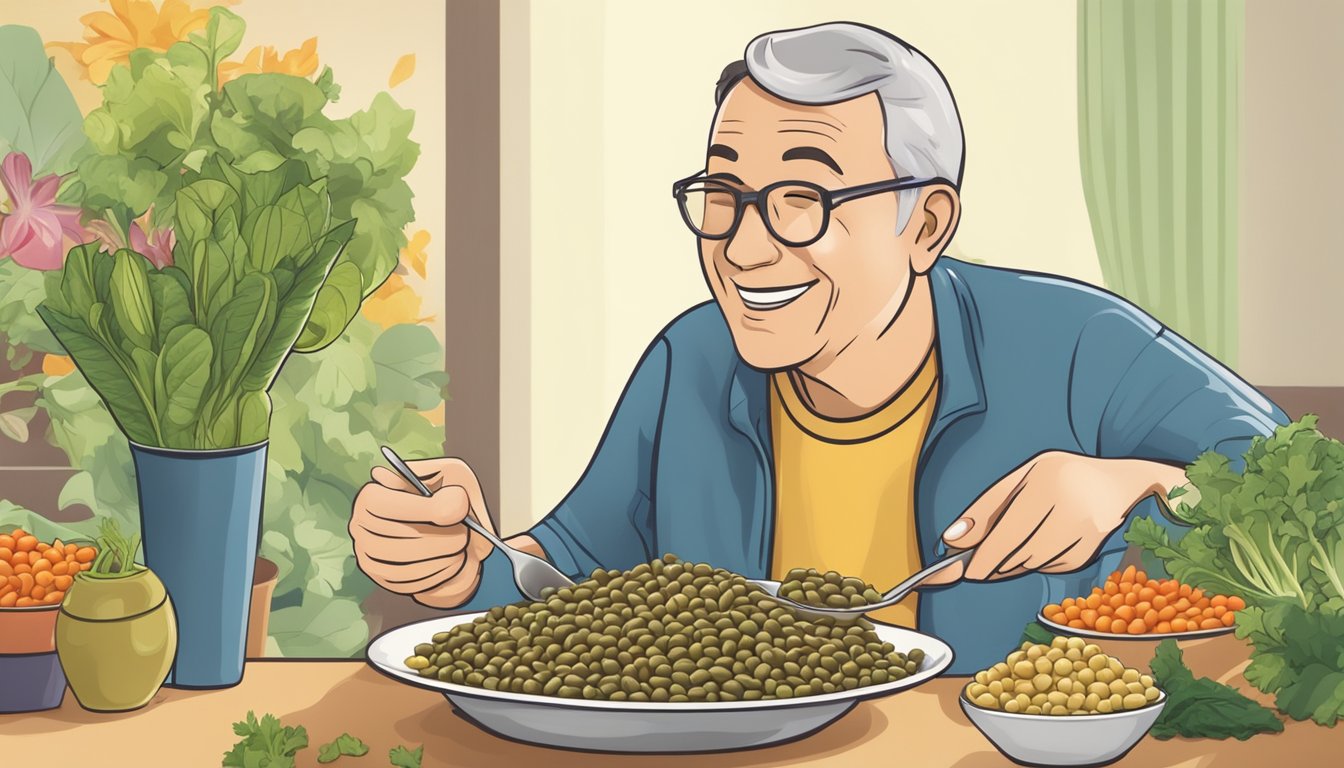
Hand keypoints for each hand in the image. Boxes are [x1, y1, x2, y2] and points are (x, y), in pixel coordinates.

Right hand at [350, 457, 496, 608]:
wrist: (453, 530)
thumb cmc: (449, 498)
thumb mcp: (449, 473)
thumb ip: (444, 478)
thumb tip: (441, 500)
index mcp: (371, 494)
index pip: (382, 505)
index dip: (422, 510)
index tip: (457, 512)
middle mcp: (360, 525)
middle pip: (396, 538)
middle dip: (439, 538)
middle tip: (465, 534)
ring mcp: (368, 555)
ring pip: (402, 564)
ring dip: (440, 558)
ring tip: (461, 547)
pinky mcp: (381, 578)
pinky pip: (406, 583)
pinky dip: (435, 574)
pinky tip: (453, 562)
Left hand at [921, 451, 1186, 584]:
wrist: (1115, 485)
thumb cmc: (1058, 478)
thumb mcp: (1019, 479)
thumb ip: (984, 509)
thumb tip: (952, 541)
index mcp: (1047, 485)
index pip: (1008, 534)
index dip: (983, 558)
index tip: (961, 571)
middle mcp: (1070, 512)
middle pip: (1015, 555)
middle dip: (991, 562)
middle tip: (974, 560)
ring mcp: (1082, 537)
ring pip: (1028, 566)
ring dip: (1009, 562)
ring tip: (1015, 539)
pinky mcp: (1085, 557)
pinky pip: (1044, 569)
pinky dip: (1032, 562)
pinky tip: (1040, 542)